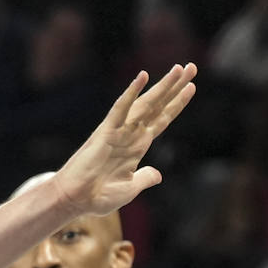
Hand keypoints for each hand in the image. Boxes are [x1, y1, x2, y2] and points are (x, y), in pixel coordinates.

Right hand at [50, 65, 197, 218]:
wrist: (76, 200)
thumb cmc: (98, 197)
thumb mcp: (130, 188)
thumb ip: (144, 178)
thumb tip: (158, 175)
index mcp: (137, 147)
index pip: (161, 120)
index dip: (176, 104)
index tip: (191, 87)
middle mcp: (130, 134)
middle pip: (157, 106)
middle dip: (175, 87)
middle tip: (191, 67)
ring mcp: (119, 131)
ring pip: (145, 103)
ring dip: (162, 86)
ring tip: (179, 69)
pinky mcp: (105, 131)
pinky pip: (120, 109)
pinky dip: (131, 93)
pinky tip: (142, 77)